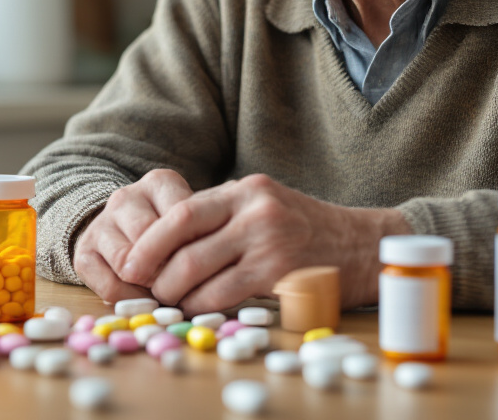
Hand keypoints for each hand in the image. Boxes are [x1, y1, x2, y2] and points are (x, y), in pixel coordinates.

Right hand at [73, 169, 194, 303]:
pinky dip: (129, 299)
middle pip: (150, 241)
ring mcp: (101, 222)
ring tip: (160, 291)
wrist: (126, 229)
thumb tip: (199, 275)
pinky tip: (140, 295)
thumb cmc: (173, 231)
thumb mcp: (193, 225)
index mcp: (159, 183)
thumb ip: (199, 239)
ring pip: (126, 263)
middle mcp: (125, 197)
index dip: (193, 252)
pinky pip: (109, 285)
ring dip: (146, 286)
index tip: (200, 269)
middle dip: (168, 271)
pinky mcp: (82, 250)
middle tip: (180, 285)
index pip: (181, 219)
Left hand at [120, 174, 410, 313]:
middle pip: (183, 242)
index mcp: (246, 189)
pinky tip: (198, 309)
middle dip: (155, 270)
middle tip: (146, 286)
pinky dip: (202, 306)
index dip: (150, 239)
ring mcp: (269, 241)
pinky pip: (225, 294)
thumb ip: (223, 215)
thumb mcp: (266, 204)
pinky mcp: (280, 274)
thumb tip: (167, 240)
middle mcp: (255, 210)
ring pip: (198, 271)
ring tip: (170, 300)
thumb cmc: (309, 229)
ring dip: (175, 293)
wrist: (364, 246)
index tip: (132, 260)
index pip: (182, 211)